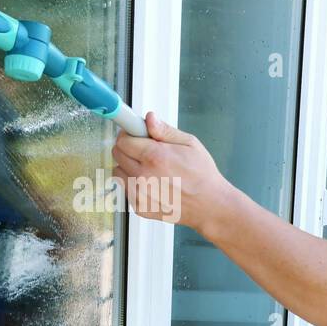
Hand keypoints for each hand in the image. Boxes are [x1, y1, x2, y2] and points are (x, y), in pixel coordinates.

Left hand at [111, 111, 233, 233]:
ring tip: (149, 169)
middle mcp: (143, 176)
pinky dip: (134, 185)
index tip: (134, 134)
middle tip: (145, 151)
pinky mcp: (139, 207)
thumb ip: (165, 131)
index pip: (123, 140)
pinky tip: (152, 184)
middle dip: (128, 148)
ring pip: (118, 172)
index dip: (129, 134)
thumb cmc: (202, 176)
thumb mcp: (190, 144)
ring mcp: (140, 194)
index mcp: (155, 156)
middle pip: (117, 154)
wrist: (209, 205)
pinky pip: (126, 189)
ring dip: (128, 167)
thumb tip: (149, 119)